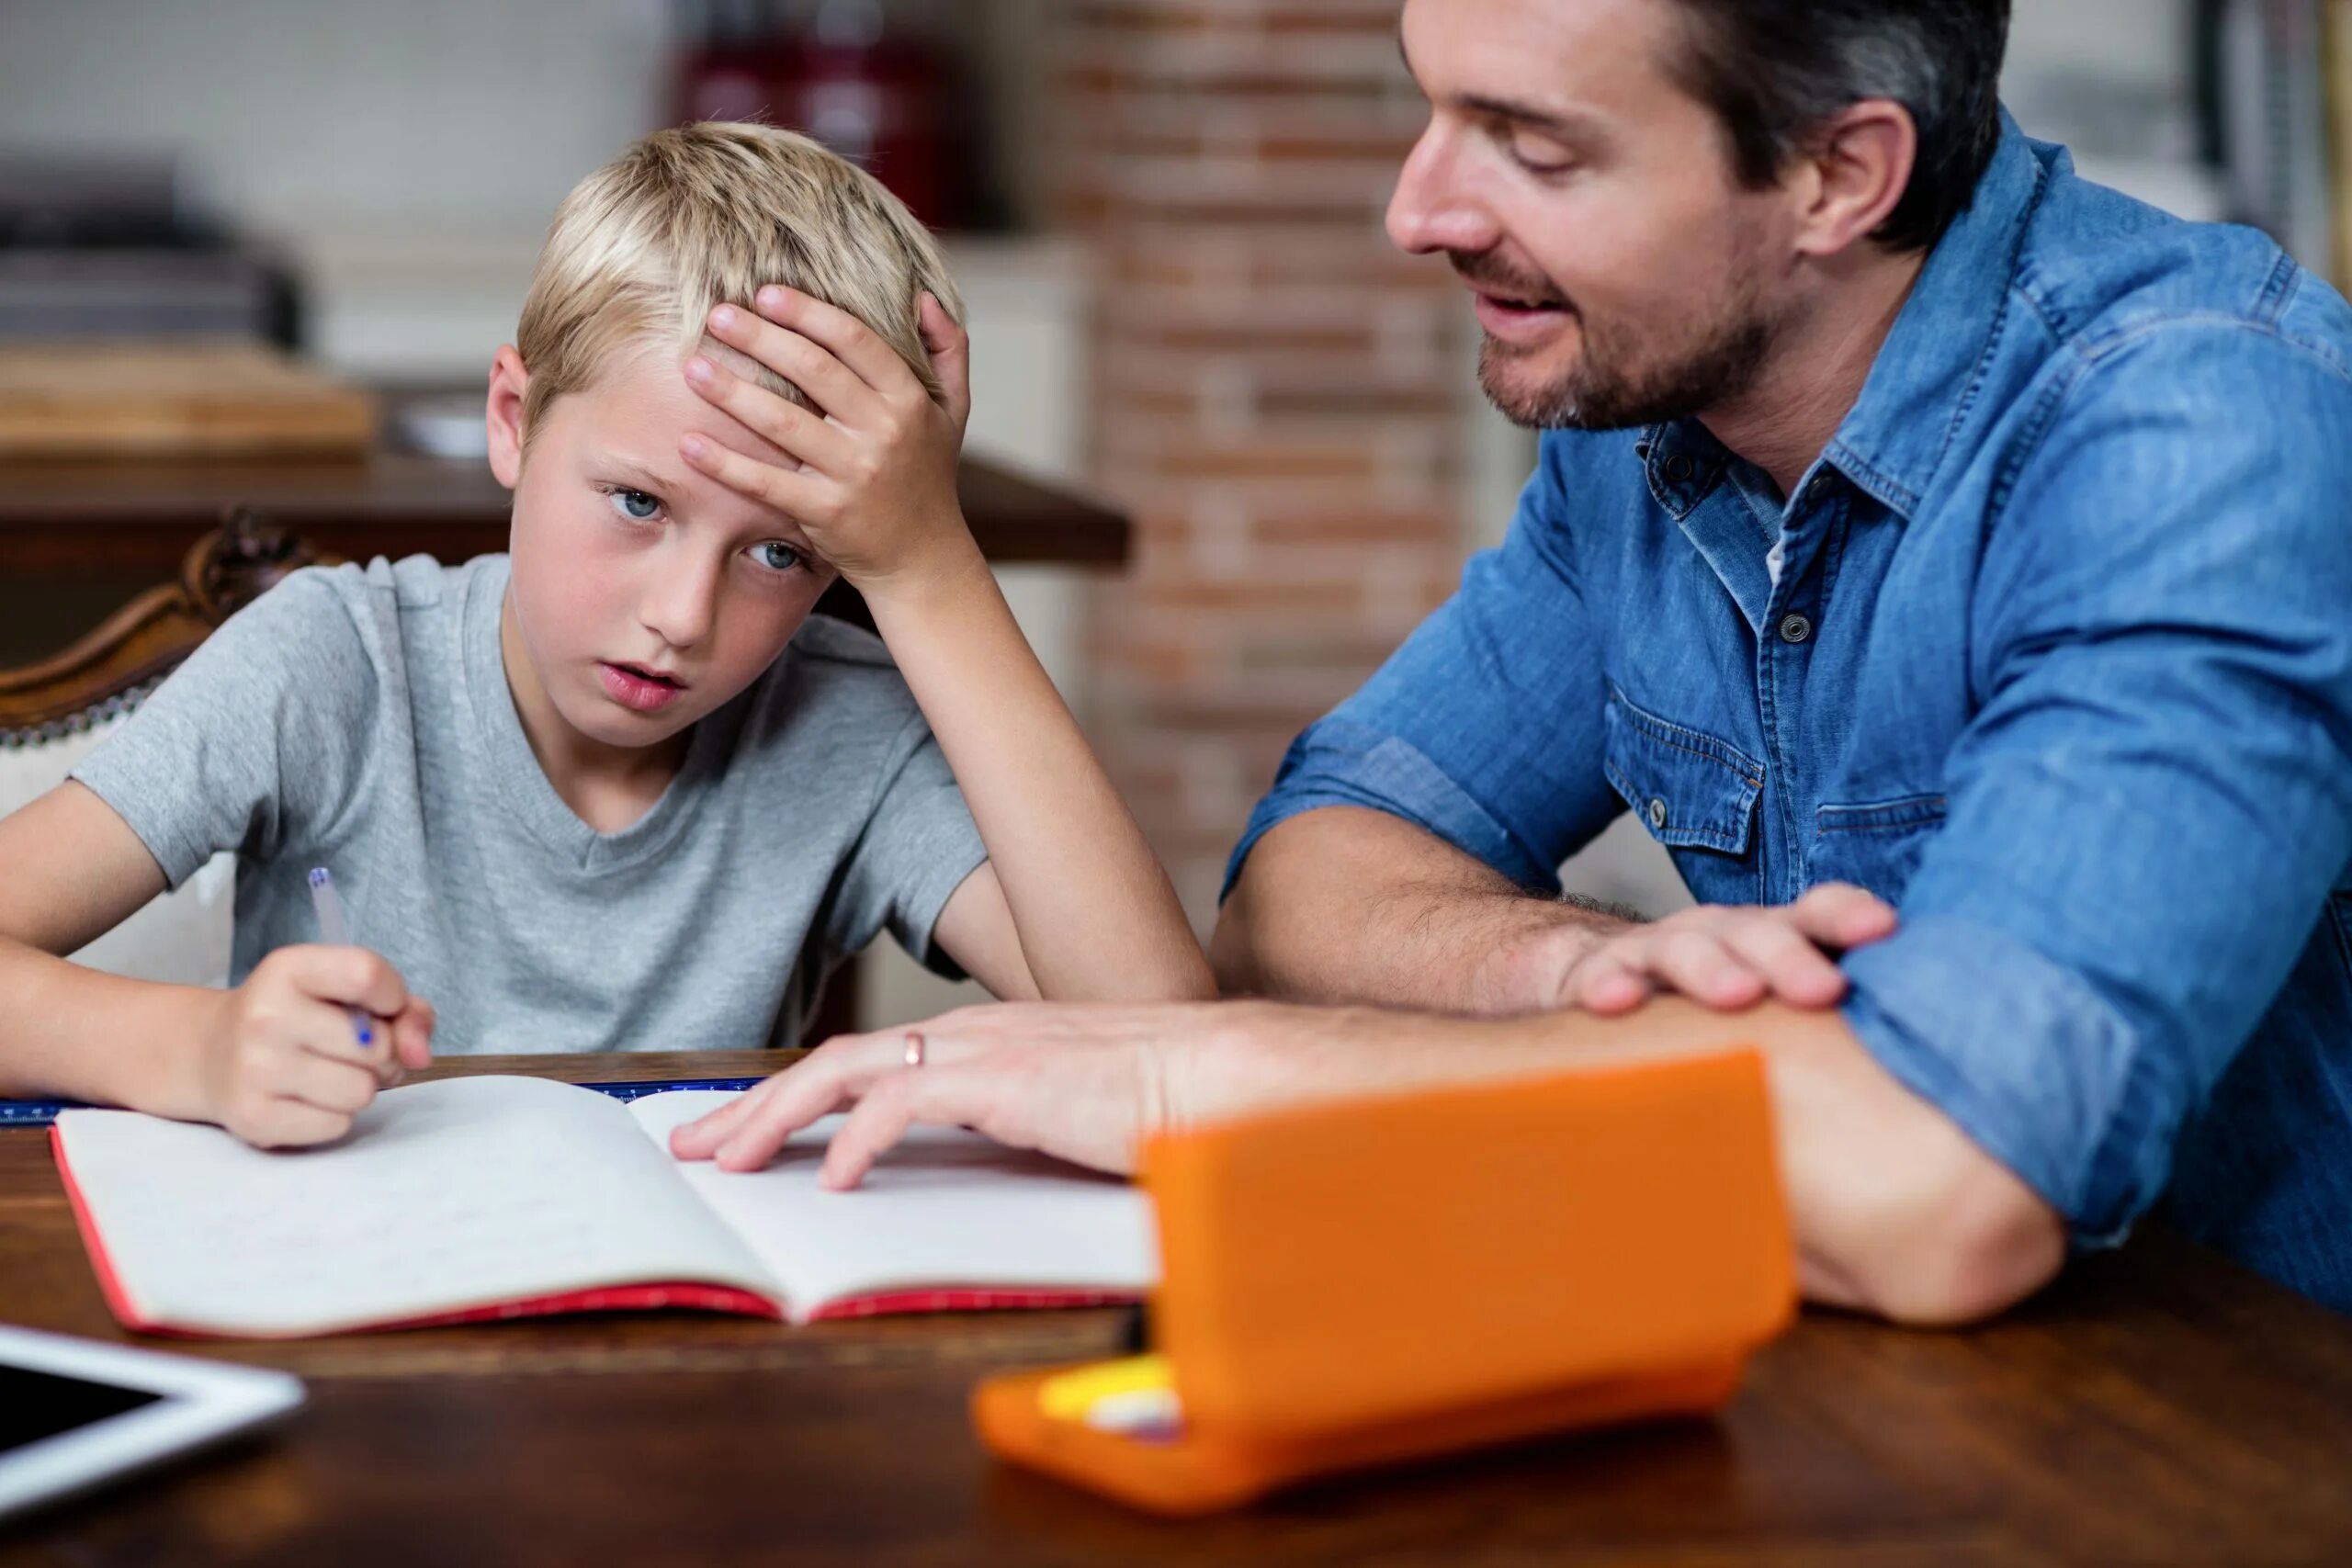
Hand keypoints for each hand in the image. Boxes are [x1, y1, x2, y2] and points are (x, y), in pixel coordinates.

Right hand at [191, 946, 434, 1148]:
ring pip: (361, 1091)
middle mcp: (265, 1015)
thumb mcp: (345, 992)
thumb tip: (420, 1054)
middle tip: (351, 1050)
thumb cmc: (299, 1017)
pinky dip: (334, 1116)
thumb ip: (405, 1010)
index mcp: (289, 969)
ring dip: (359, 1087)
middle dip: (381, 1053)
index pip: (367, 974)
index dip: (393, 996)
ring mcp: (255, 1069)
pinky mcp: (254, 1117)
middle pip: (376, 1045)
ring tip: (330, 1073)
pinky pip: (337, 1125)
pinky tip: (307, 1098)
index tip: (381, 1006)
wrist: (210, 1054)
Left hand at [668, 1001, 1264, 1188]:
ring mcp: (984, 1050)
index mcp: (979, 1044)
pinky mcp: (1004, 1078)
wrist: (1222, 1078)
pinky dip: (858, 1137)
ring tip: (728, 1162)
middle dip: (752, 1105)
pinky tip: (831, 1178)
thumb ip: (1005, 1135)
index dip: (792, 1099)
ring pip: (847, 1071)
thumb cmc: (1158, 1106)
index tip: (740, 1131)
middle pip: (832, 1063)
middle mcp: (969, 1035)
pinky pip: (905, 1100)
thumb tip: (955, 1178)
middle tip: (693, 1145)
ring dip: (776, 1116)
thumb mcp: (1060, 1118)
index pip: (863, 1064)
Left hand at [680, 285, 974, 591]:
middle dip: (761, 338)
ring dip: (732, 392)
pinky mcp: (824, 513)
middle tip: (718, 315)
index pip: (854, 341)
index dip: (808, 313)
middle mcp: (883, 432)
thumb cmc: (927, 476)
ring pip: (782, 422)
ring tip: (693, 367)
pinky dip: (725, 464)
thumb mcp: (954, 410)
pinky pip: (766, 483)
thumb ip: (948, 349)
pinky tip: (689, 443)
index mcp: (908, 399)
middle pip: (813, 371)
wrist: (922, 558)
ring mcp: (852, 474)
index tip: (766, 293)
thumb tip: (923, 297)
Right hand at [1512, 883, 1898, 1014]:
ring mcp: (1655, 953)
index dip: (1847, 916)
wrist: (1591, 977)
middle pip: (1756, 934)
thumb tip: (1912, 1083)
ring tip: (1736, 997)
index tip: (1885, 930)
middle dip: (1790, 958)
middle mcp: (1716, 936)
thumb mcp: (1766, 1007)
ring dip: (1712, 969)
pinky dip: (1609, 987)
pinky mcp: (1596, 976)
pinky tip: (1615, 1004)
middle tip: (1823, 991)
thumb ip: (1827, 1029)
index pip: (1814, 914)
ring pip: (1684, 949)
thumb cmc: (1704, 1003)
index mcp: (1767, 940)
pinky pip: (1602, 979)